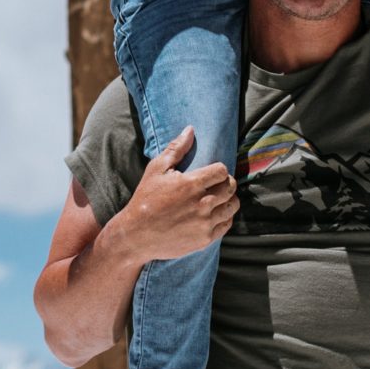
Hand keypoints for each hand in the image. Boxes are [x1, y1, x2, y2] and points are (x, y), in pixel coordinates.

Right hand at [112, 127, 238, 263]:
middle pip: (230, 187)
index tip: (212, 173)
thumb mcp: (156, 169)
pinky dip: (225, 217)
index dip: (219, 170)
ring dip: (229, 200)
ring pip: (232, 206)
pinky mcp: (205, 239)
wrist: (137, 234)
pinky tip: (214, 214)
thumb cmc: (145, 199)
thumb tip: (190, 130)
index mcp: (191, 184)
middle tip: (216, 184)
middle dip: (226, 183)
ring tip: (218, 198)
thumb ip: (176, 148)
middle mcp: (202, 203)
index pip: (222, 171)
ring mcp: (205, 222)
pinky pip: (227, 224)